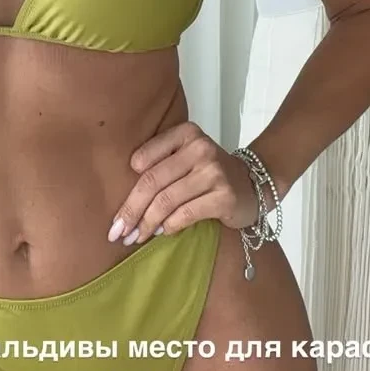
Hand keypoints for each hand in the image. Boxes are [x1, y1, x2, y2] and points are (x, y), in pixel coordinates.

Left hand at [107, 122, 259, 244]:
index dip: (127, 191)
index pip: (144, 160)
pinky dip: (170, 226)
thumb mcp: (184, 157)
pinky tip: (162, 233)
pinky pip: (186, 214)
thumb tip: (125, 206)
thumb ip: (158, 167)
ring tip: (136, 237)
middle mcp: (200, 148)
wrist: (253, 183)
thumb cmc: (209, 172)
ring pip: (167, 201)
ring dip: (147, 224)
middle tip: (118, 232)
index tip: (116, 215)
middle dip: (131, 211)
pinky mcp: (224, 196)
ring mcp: (214, 172)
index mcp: (185, 133)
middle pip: (152, 183)